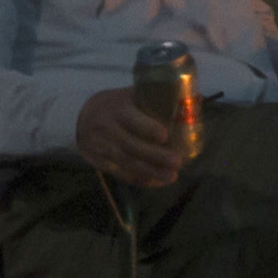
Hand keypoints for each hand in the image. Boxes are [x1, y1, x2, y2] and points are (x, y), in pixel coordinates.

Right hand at [69, 86, 198, 198]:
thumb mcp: (129, 95)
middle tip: (177, 161)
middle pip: (132, 146)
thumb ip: (156, 98)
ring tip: (172, 176)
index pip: (132, 120)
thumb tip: (197, 98)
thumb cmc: (114, 105)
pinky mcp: (100, 162)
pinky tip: (156, 182)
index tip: (165, 136)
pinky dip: (140, 180)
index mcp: (117, 109)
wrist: (80, 118)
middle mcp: (108, 129)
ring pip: (128, 163)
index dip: (148, 128)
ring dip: (151, 172)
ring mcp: (102, 147)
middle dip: (156, 156)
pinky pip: (121, 174)